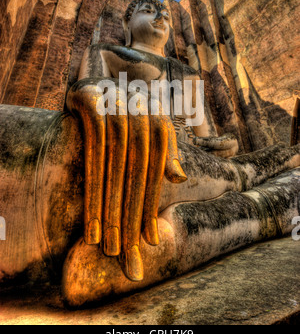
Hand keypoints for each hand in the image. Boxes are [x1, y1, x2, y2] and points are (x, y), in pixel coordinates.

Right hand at [67, 80, 186, 281]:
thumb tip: (180, 178)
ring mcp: (118, 110)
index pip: (156, 176)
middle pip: (137, 178)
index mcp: (160, 124)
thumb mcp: (151, 127)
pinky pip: (93, 156)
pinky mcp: (93, 107)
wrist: (99, 76)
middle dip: (131, 220)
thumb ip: (167, 150)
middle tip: (127, 257)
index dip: (151, 209)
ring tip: (107, 248)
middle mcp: (143, 116)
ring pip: (116, 171)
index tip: (149, 242)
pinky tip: (90, 219)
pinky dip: (93, 189)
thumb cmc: (127, 110)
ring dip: (110, 212)